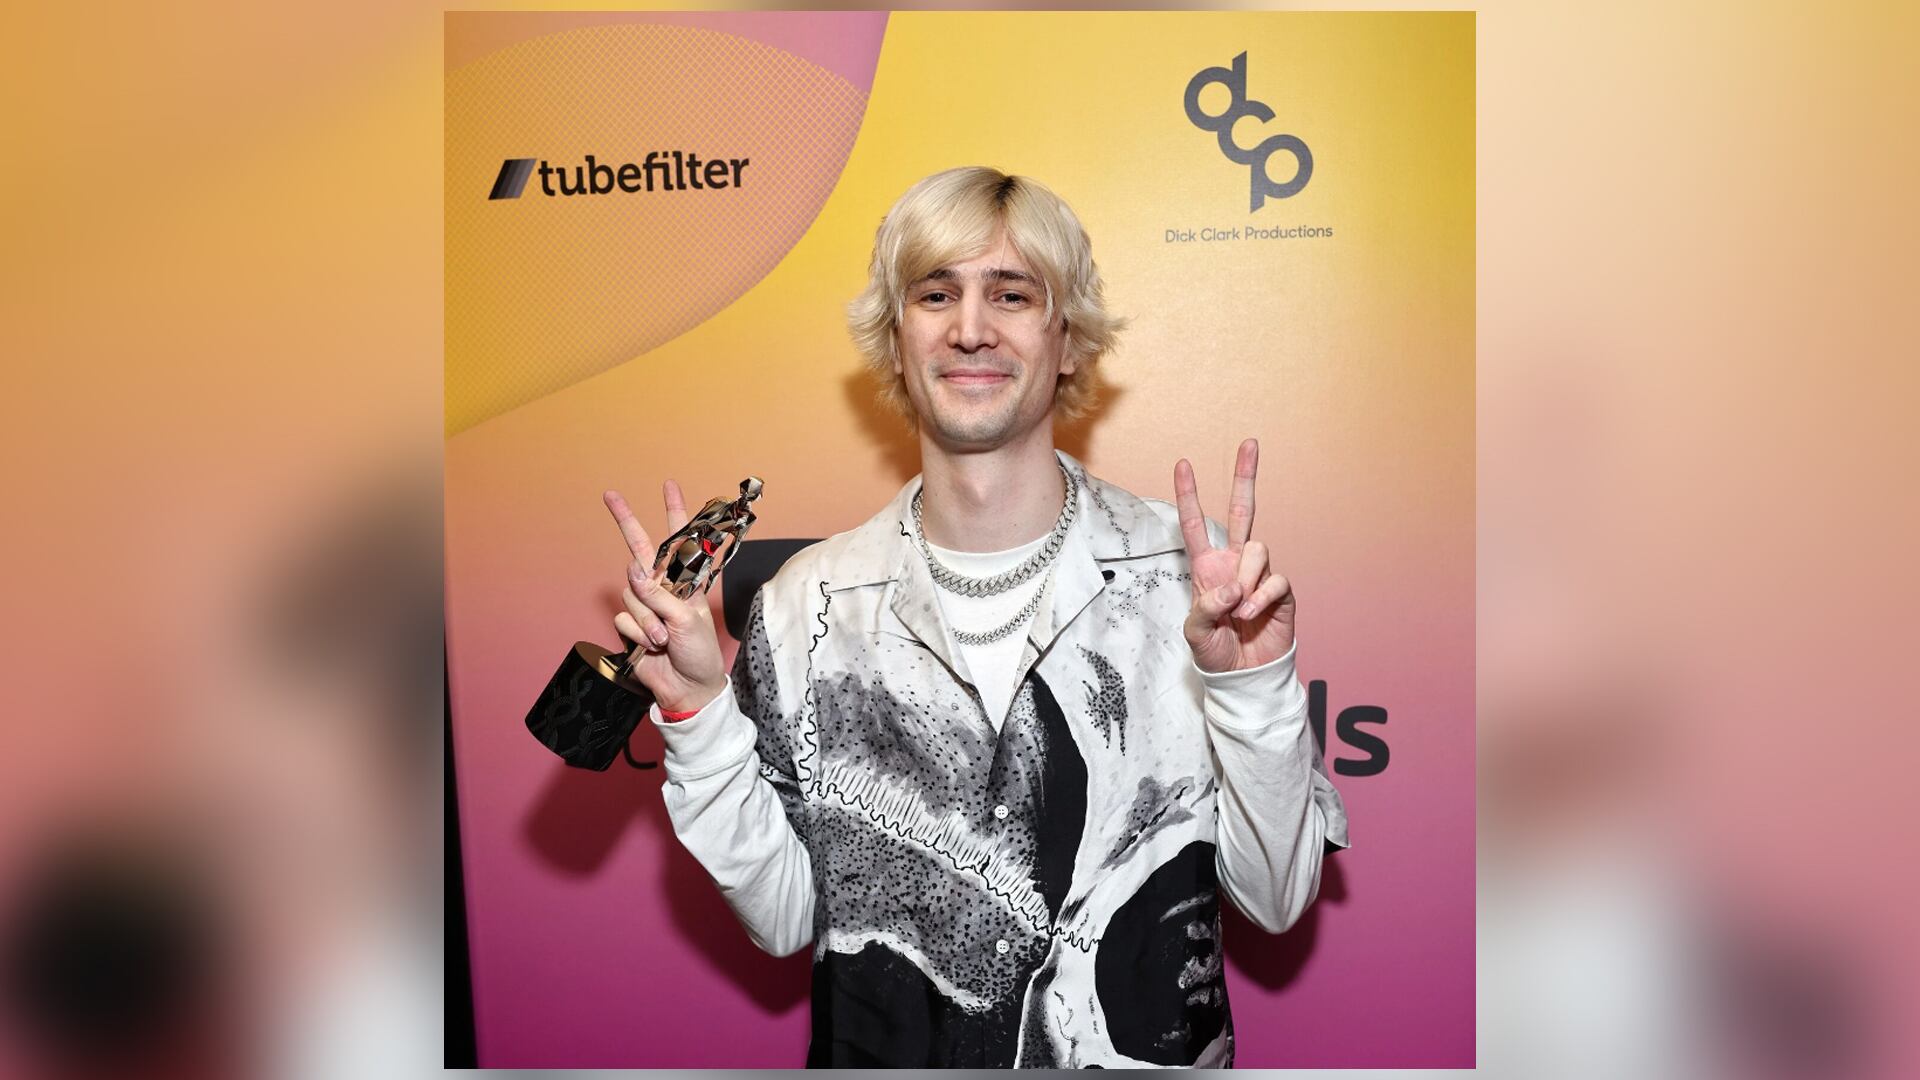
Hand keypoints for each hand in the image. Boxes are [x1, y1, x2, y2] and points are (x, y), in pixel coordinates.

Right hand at [604, 481, 727, 713]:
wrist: (688, 687)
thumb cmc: (699, 652)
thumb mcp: (688, 619)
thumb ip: (660, 594)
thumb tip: (634, 571)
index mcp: (687, 581)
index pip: (680, 541)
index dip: (675, 512)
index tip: (669, 486)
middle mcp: (664, 587)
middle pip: (640, 550)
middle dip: (625, 520)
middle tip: (610, 495)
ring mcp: (646, 605)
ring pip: (631, 592)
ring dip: (648, 618)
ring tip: (665, 638)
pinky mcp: (631, 624)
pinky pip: (625, 617)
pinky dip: (639, 633)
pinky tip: (653, 646)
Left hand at [1174, 438, 1296, 673]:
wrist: (1244, 676)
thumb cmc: (1215, 652)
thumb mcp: (1195, 632)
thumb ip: (1206, 607)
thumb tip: (1231, 586)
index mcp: (1207, 567)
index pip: (1196, 524)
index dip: (1189, 496)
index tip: (1183, 464)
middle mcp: (1234, 563)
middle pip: (1242, 511)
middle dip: (1245, 476)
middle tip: (1249, 443)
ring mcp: (1259, 575)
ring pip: (1257, 548)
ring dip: (1246, 579)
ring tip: (1237, 612)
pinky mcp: (1280, 592)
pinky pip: (1275, 580)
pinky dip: (1261, 598)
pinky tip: (1252, 615)